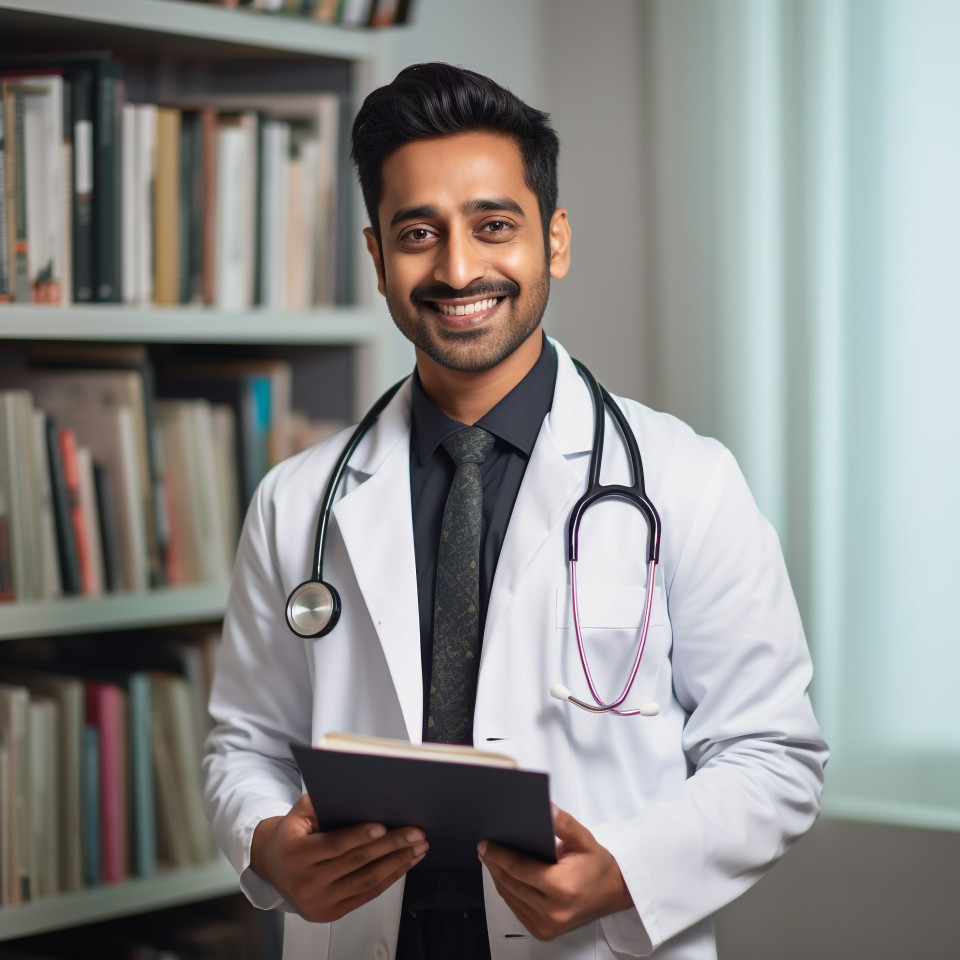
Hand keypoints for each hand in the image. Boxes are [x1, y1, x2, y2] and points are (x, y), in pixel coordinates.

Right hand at [251, 793, 428, 921]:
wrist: (273, 867)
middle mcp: (305, 882)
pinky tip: (404, 864)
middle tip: (416, 833)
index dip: (359, 835)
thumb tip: (359, 793)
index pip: (334, 844)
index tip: (383, 826)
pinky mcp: (330, 913)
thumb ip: (323, 802)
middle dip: (391, 846)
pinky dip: (389, 878)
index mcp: (296, 853)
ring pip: (366, 881)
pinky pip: (366, 894)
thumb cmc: (293, 834)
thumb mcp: (300, 812)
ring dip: (397, 863)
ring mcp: (318, 901)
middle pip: (357, 862)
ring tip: (418, 847)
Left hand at [477, 804, 632, 940]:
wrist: (614, 892)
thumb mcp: (584, 838)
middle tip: (484, 848)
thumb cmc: (599, 866)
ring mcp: (547, 924)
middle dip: (494, 864)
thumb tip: (546, 807)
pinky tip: (505, 876)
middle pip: (510, 884)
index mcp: (561, 887)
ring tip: (491, 859)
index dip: (498, 855)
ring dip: (498, 878)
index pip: (519, 869)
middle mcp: (553, 910)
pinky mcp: (543, 930)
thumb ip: (562, 822)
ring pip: (510, 897)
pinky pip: (517, 908)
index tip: (486, 844)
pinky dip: (508, 891)